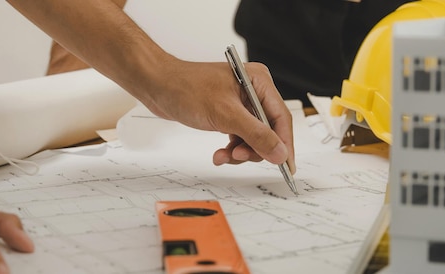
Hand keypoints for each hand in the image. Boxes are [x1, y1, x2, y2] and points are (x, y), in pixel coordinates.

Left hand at [138, 59, 295, 172]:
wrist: (158, 86)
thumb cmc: (186, 88)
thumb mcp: (225, 114)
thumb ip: (256, 135)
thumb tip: (280, 152)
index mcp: (259, 81)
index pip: (281, 117)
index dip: (284, 143)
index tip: (286, 166)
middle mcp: (254, 91)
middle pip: (269, 130)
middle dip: (255, 148)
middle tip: (238, 156)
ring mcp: (241, 103)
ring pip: (254, 138)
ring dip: (240, 151)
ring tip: (223, 155)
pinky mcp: (229, 113)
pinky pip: (240, 137)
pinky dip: (231, 148)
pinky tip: (219, 154)